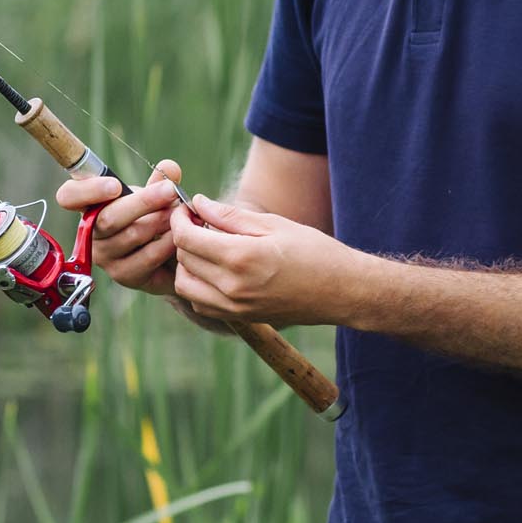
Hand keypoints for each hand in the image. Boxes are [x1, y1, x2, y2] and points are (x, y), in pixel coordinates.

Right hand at [55, 159, 183, 295]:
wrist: (167, 259)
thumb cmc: (152, 220)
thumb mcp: (154, 197)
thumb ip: (159, 182)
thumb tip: (169, 166)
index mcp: (89, 206)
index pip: (69, 196)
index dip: (88, 190)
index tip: (115, 185)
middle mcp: (90, 233)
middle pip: (107, 217)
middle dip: (143, 202)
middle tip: (169, 190)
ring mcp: (105, 256)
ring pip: (131, 235)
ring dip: (159, 221)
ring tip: (178, 213)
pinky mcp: (123, 275)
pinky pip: (147, 256)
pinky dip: (167, 242)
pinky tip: (178, 234)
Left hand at [169, 193, 363, 326]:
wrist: (342, 291)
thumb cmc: (313, 251)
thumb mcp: (273, 224)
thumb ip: (229, 216)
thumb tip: (198, 203)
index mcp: (241, 259)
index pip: (187, 239)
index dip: (179, 220)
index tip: (186, 209)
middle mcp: (233, 288)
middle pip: (182, 260)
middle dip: (183, 238)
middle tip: (197, 223)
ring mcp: (235, 308)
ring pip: (185, 286)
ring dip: (187, 264)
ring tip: (205, 246)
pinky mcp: (240, 319)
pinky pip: (201, 304)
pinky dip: (198, 286)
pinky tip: (215, 269)